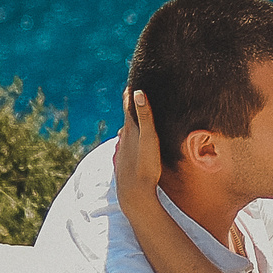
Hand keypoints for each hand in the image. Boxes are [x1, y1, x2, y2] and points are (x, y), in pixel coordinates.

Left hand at [115, 87, 165, 206]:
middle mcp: (124, 137)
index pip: (128, 104)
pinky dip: (131, 138)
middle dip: (131, 105)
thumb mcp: (148, 139)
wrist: (134, 192)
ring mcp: (123, 150)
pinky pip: (127, 145)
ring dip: (132, 123)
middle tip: (136, 94)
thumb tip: (137, 92)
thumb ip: (144, 116)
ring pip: (126, 132)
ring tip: (137, 117)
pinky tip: (133, 143)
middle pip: (127, 117)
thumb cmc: (144, 165)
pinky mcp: (125, 161)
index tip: (133, 79)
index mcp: (129, 129)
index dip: (131, 92)